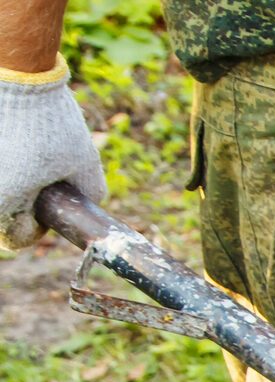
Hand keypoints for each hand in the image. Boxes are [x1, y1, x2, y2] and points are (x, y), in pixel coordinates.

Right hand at [0, 63, 106, 249]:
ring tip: (26, 157)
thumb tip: (85, 208)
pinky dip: (3, 162)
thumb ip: (88, 194)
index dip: (39, 228)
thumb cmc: (52, 122)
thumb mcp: (84, 163)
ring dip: (10, 183)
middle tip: (40, 183)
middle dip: (21, 206)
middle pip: (1, 217)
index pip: (18, 238)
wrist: (17, 74)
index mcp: (5, 201)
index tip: (49, 207)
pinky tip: (11, 142)